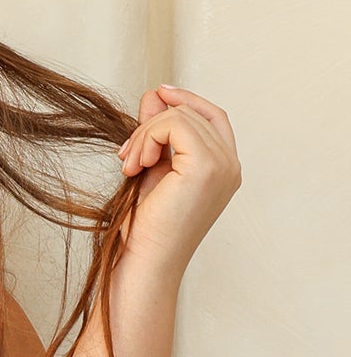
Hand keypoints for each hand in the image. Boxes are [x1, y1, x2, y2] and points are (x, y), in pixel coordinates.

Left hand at [116, 84, 241, 277]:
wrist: (145, 263)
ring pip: (181, 116)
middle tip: (125, 155)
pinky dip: (147, 138)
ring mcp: (223, 165)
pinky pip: (175, 123)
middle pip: (194, 113)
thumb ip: (157, 133)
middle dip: (152, 124)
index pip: (212, 117)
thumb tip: (155, 94)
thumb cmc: (146, 230)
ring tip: (128, 166)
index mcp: (223, 170)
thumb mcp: (152, 170)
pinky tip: (135, 166)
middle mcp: (230, 166)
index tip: (157, 93)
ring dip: (144, 135)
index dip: (187, 100)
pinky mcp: (206, 165)